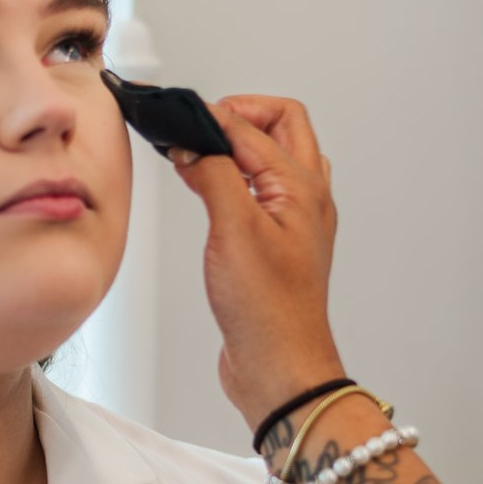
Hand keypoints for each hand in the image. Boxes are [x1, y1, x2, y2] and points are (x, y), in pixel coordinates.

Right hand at [171, 95, 343, 432]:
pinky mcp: (277, 246)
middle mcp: (306, 199)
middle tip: (200, 126)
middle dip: (241, 116)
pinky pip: (263, 193)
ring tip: (202, 153)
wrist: (279, 367)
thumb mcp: (233, 228)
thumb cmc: (267, 309)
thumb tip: (193, 144)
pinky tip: (211, 192)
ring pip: (277, 160)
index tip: (176, 120)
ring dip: (242, 146)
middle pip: (283, 128)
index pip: (254, 127)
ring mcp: (295, 223)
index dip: (213, 116)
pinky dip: (238, 178)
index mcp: (302, 187)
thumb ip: (214, 174)